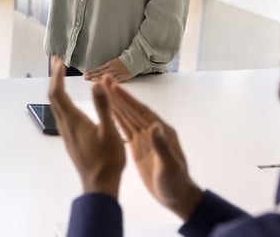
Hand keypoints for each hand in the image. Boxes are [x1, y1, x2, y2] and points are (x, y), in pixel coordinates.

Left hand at [47, 57, 124, 198]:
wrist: (99, 186)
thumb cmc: (107, 160)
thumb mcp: (109, 131)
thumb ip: (103, 106)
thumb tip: (96, 84)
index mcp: (73, 120)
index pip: (58, 93)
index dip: (57, 76)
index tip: (59, 62)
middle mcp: (65, 125)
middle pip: (53, 97)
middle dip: (54, 78)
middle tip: (57, 62)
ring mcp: (66, 133)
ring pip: (55, 106)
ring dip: (57, 89)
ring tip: (61, 77)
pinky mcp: (70, 139)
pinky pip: (60, 114)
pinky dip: (61, 100)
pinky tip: (69, 102)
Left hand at [83, 57, 133, 82]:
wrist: (134, 60)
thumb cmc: (124, 62)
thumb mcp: (114, 63)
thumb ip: (107, 68)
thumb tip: (98, 72)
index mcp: (110, 64)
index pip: (98, 69)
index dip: (91, 72)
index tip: (85, 75)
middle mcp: (112, 68)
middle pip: (100, 72)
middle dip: (92, 75)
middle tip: (84, 77)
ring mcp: (117, 72)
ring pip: (106, 75)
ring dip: (98, 78)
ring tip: (90, 79)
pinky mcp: (123, 76)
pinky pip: (115, 79)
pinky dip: (109, 81)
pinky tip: (104, 83)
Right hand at [103, 76, 202, 219]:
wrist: (177, 197)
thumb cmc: (175, 183)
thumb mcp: (169, 166)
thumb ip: (162, 146)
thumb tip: (155, 125)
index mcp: (162, 131)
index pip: (141, 111)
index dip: (128, 99)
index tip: (114, 87)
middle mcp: (153, 131)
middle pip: (132, 110)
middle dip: (118, 96)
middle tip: (104, 81)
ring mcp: (146, 138)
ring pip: (127, 118)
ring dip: (116, 104)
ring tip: (102, 91)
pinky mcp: (139, 147)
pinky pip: (126, 130)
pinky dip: (116, 120)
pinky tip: (107, 112)